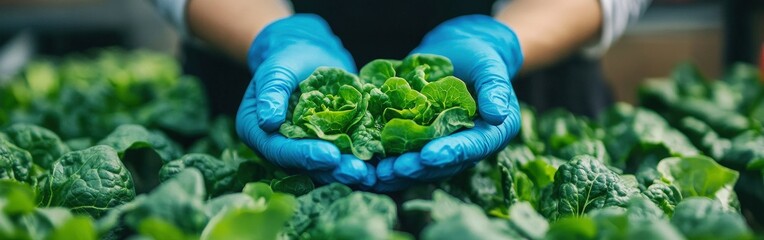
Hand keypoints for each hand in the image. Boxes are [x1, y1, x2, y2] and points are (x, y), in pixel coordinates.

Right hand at [236, 14, 375, 188]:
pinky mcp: (324, 144)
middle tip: (358, 172)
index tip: (331, 156)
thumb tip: (268, 122)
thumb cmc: (286, 59)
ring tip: (369, 173)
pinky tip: (377, 165)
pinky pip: (340, 155)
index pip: (280, 150)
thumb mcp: (276, 70)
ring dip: (347, 170)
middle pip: (304, 165)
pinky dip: (357, 159)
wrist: (306, 54)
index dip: (305, 155)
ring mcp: (302, 148)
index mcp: (258, 132)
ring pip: (324, 166)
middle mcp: (278, 146)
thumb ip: (272, 93)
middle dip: (332, 170)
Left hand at [375, 15, 522, 191]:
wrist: (458, 54)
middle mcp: (466, 148)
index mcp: (489, 135)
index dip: (450, 153)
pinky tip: (365, 164)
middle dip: (417, 168)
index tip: (429, 156)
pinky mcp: (420, 142)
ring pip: (420, 166)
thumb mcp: (490, 66)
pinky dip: (385, 161)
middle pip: (441, 164)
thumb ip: (495, 88)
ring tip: (376, 173)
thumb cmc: (479, 57)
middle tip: (394, 169)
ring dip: (397, 172)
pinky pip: (403, 155)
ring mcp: (441, 147)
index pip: (471, 148)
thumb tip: (497, 115)